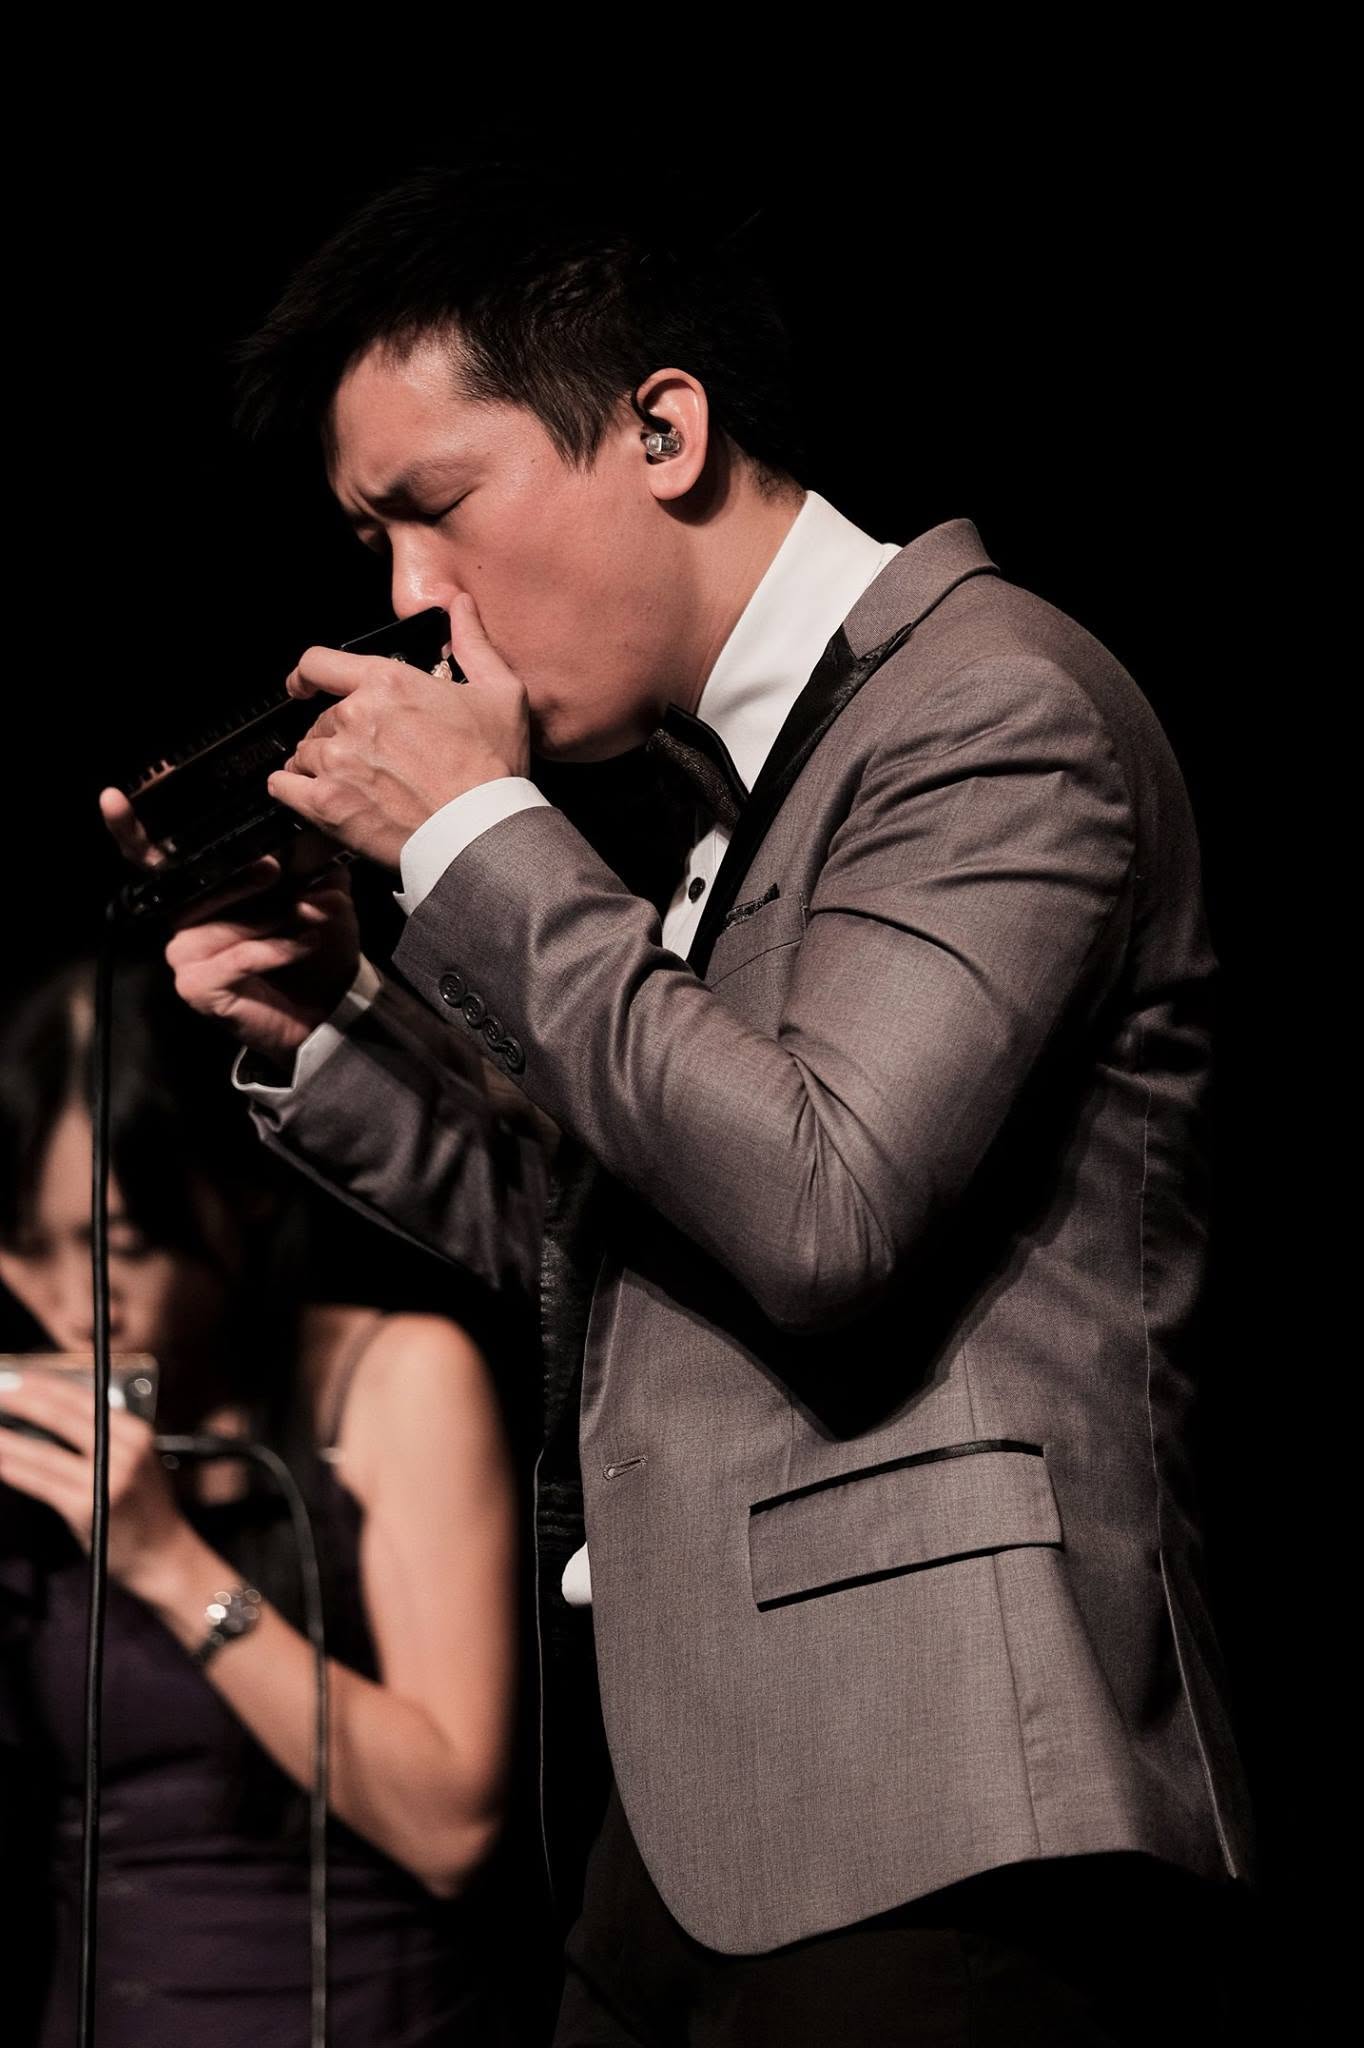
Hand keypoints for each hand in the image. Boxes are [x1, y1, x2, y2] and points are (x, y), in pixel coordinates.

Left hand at [0, 1372, 195, 1600]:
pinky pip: (39, 1482)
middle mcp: (124, 1452)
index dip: (47, 1385)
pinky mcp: (85, 1507)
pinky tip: (0, 1459)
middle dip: (24, 1402)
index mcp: (137, 1433)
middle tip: (0, 1392)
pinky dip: (14, 1468)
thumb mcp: (135, 1459)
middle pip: (61, 1417)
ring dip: (7, 1438)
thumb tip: (48, 1413)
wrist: (162, 1552)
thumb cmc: (143, 1505)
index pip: (83, 1399)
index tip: (22, 1377)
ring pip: (43, 1452)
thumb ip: (103, 1436)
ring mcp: (104, 1480)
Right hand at [99, 789, 361, 1063]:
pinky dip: (278, 947)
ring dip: (272, 917)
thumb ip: (308, 864)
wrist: (330, 1008)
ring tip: (311, 916)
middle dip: (244, 878)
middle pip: (200, 886)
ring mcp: (183, 956)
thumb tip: (309, 833)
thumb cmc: (316, 946)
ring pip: (222, 923)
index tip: (112, 797)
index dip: (130, 830)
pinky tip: (308, 940)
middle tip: (278, 871)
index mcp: (200, 894)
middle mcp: (182, 922)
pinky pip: (238, 956)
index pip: (156, 861)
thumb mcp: (318, 895)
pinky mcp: (196, 986)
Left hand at [268, 593, 529, 867]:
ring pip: (304, 754)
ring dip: (320, 766)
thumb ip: (473, 643)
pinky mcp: (326, 802)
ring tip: (355, 785)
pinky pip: (283, 788)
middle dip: (338, 736)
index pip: (319, 663)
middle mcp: (355, 715)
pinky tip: (317, 798)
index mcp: (388, 682)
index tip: (303, 686)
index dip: (306, 675)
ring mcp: (336, 760)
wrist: (481, 833)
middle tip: (371, 760)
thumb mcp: (501, 693)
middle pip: (320, 719)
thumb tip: (461, 605)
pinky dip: (294, 792)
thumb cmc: (493, 768)